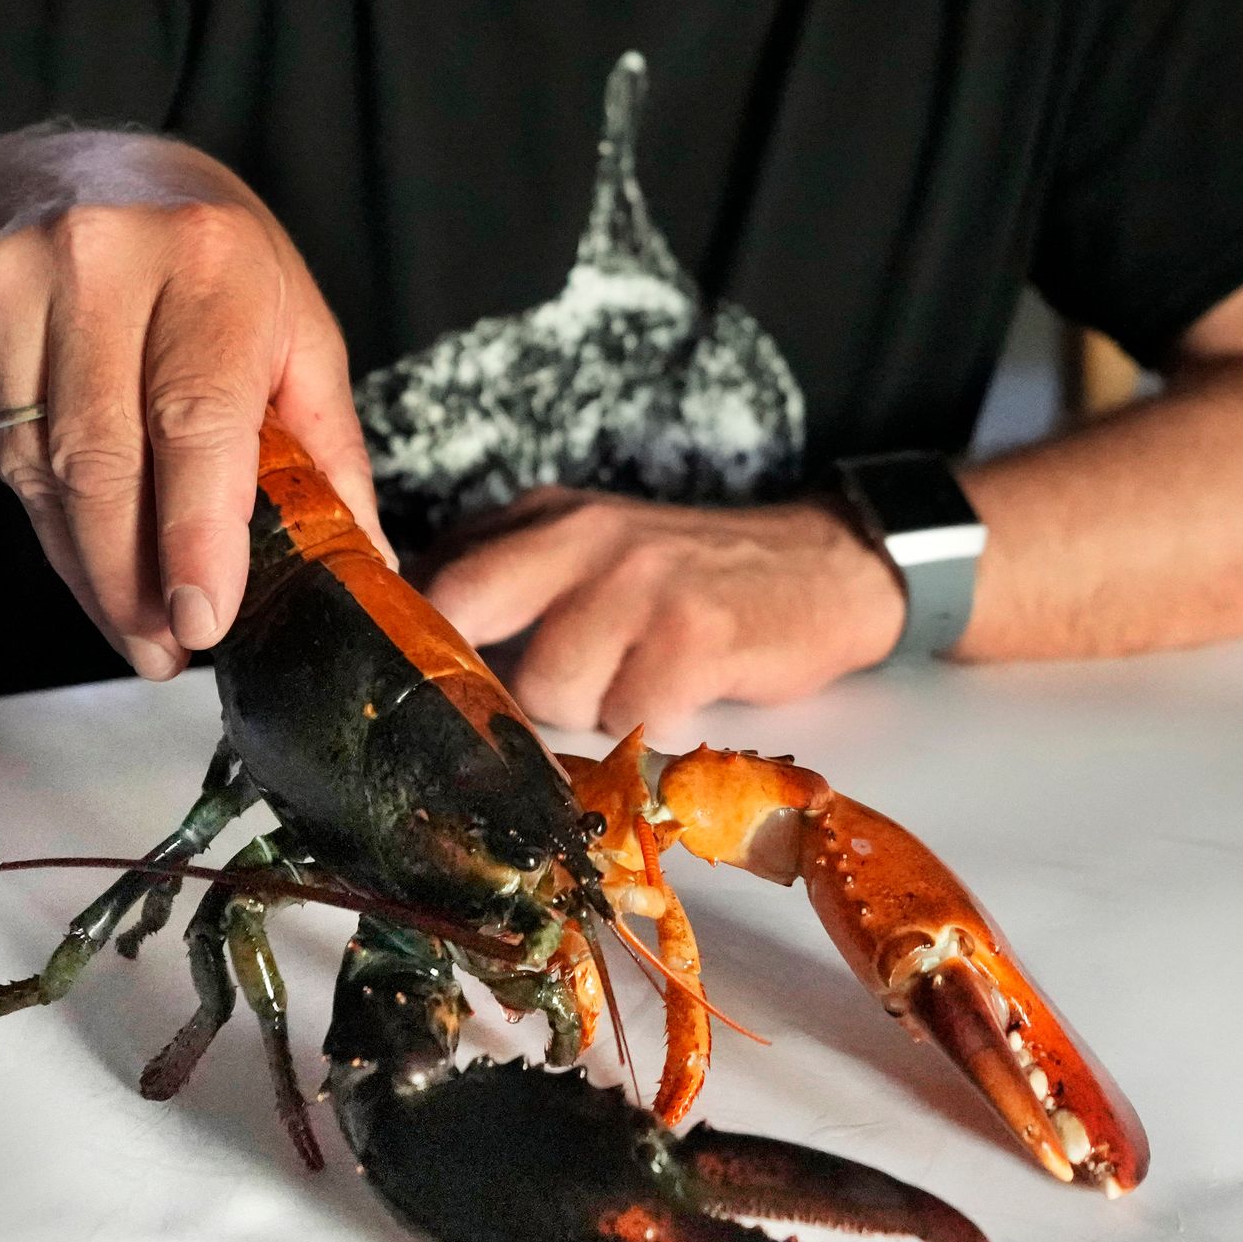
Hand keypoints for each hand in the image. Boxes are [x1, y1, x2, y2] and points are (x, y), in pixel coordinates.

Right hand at [0, 140, 382, 681]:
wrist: (69, 178)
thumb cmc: (205, 259)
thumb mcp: (293, 320)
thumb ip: (326, 440)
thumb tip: (366, 559)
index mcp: (208, 255)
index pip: (196, 417)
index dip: (197, 533)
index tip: (204, 620)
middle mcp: (101, 258)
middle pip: (104, 460)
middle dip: (133, 578)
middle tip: (167, 649)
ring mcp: (14, 287)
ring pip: (43, 473)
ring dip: (90, 569)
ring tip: (134, 623)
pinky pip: (3, 461)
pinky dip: (50, 524)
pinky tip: (87, 549)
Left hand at [421, 489, 904, 736]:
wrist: (824, 566)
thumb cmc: (692, 577)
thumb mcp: (590, 551)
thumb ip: (508, 579)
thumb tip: (418, 644)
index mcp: (546, 516)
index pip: (438, 578)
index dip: (425, 644)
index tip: (439, 687)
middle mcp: (583, 537)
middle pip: (466, 619)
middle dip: (489, 679)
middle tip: (528, 705)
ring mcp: (639, 583)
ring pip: (551, 691)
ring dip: (590, 713)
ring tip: (635, 686)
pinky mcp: (695, 636)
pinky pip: (634, 718)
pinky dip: (656, 726)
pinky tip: (684, 695)